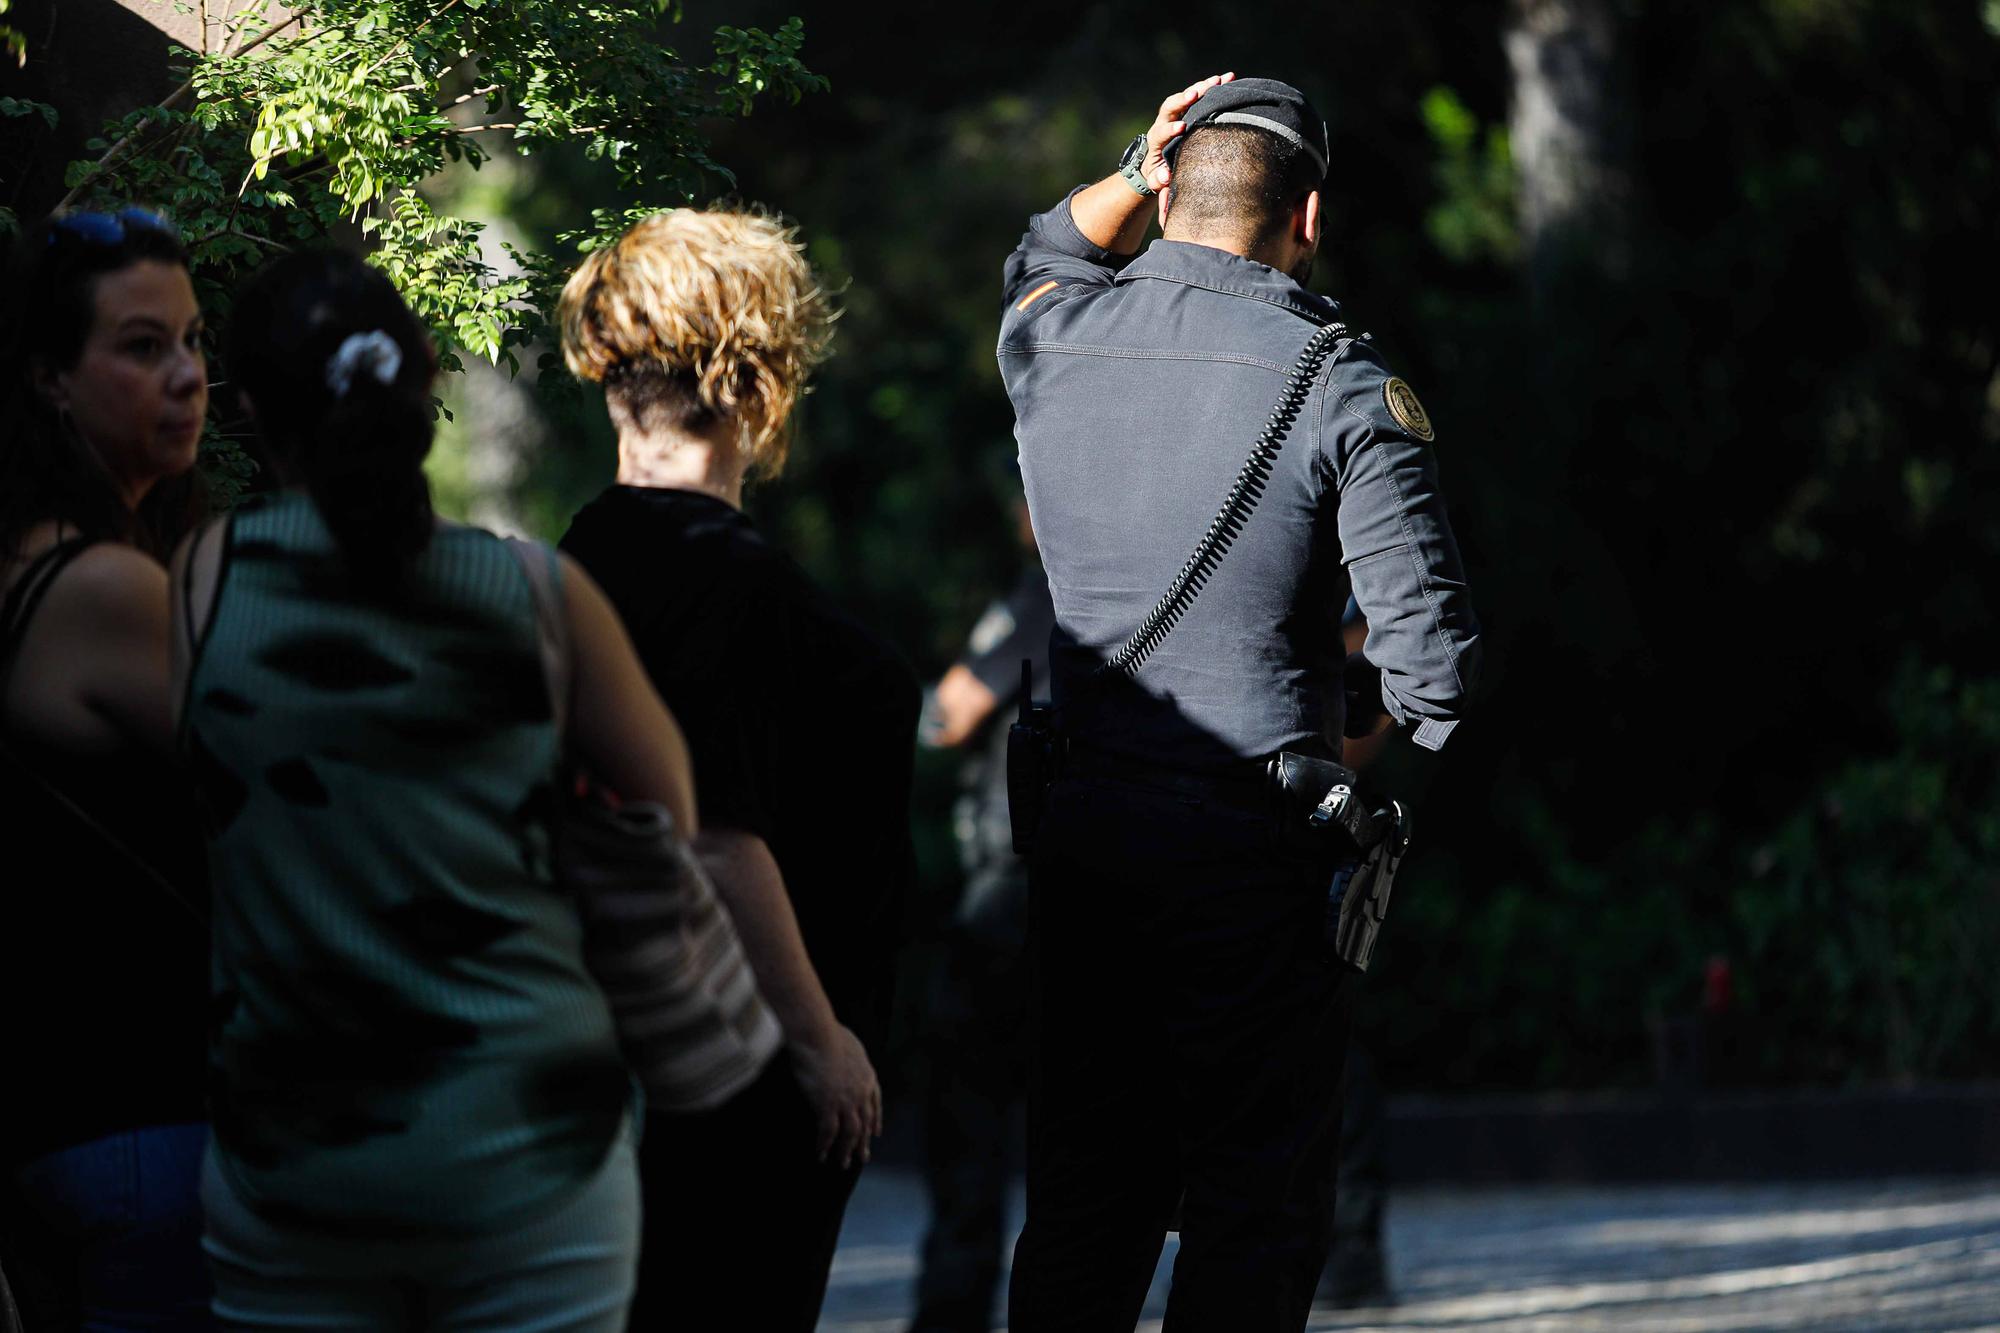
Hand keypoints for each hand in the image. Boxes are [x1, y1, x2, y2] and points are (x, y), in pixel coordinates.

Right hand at [788, 1023, 881, 1169]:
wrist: (818, 1034)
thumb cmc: (829, 1032)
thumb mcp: (850, 1045)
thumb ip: (851, 1058)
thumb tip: (845, 1058)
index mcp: (868, 1076)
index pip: (875, 1104)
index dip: (876, 1121)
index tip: (875, 1133)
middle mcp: (861, 1091)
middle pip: (865, 1123)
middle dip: (863, 1143)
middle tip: (862, 1158)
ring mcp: (846, 1100)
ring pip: (850, 1133)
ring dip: (846, 1150)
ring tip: (843, 1164)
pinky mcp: (827, 1105)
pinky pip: (828, 1132)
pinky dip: (825, 1145)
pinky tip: (821, 1154)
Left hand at [1142, 72, 1234, 193]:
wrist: (1160, 160)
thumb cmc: (1161, 173)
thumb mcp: (1157, 180)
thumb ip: (1159, 179)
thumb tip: (1165, 177)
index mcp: (1157, 140)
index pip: (1161, 132)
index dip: (1170, 129)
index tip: (1181, 127)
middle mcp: (1164, 121)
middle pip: (1170, 106)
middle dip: (1183, 100)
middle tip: (1195, 95)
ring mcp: (1177, 112)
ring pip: (1187, 96)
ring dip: (1202, 87)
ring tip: (1220, 80)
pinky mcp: (1189, 107)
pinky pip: (1200, 93)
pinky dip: (1213, 86)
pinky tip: (1229, 78)